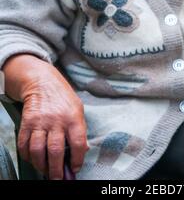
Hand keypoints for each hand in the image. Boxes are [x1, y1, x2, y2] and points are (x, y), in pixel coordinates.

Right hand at [4, 55, 88, 179]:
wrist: (42, 81)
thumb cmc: (63, 98)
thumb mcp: (78, 109)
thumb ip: (80, 129)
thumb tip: (83, 151)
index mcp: (73, 117)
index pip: (77, 143)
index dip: (77, 159)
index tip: (75, 168)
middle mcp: (57, 120)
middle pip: (56, 151)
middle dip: (57, 170)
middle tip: (58, 179)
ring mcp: (40, 121)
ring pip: (38, 151)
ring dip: (41, 166)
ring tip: (45, 171)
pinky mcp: (27, 122)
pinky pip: (24, 145)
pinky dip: (27, 156)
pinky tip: (33, 159)